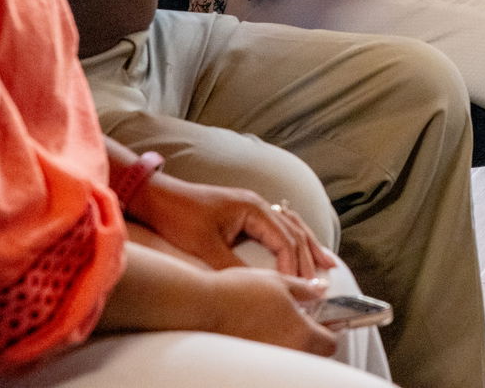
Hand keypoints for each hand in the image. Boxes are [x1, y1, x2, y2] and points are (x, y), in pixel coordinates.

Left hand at [130, 173, 334, 278]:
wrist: (158, 197)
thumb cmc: (179, 216)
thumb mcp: (206, 247)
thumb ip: (232, 267)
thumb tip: (257, 288)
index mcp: (254, 208)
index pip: (285, 239)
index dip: (294, 266)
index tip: (298, 288)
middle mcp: (258, 205)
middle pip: (294, 232)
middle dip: (309, 258)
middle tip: (321, 283)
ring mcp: (252, 208)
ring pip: (290, 227)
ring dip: (308, 246)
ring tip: (327, 263)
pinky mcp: (244, 214)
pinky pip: (277, 227)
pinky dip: (291, 239)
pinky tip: (297, 248)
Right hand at [204, 267, 337, 355]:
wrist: (203, 306)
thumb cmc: (238, 292)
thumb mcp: (278, 281)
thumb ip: (304, 289)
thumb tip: (320, 290)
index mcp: (301, 333)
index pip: (330, 343)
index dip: (331, 331)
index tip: (326, 322)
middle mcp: (288, 352)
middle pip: (313, 354)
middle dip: (312, 339)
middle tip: (301, 321)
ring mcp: (269, 360)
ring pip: (291, 356)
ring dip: (290, 343)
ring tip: (275, 323)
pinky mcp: (250, 362)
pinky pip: (271, 358)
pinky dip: (271, 347)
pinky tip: (259, 330)